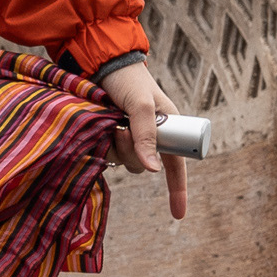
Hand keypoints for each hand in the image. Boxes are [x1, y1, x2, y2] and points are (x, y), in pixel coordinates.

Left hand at [93, 57, 189, 220]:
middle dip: (132, 153)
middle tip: (122, 129)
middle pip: (144, 165)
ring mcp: (127, 136)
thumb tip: (153, 170)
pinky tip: (100, 128)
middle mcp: (148, 135)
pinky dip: (102, 145)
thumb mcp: (142, 105)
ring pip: (123, 162)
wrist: (98, 62)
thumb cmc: (127, 79)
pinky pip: (106, 154)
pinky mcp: (107, 135)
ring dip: (115, 147)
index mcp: (167, 127)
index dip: (176, 190)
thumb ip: (147, 134)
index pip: (177, 165)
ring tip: (111, 122)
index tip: (178, 214)